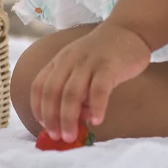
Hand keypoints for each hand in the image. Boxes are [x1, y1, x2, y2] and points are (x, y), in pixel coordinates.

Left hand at [31, 22, 151, 141]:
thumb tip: (74, 120)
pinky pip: (98, 90)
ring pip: (71, 93)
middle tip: (58, 137)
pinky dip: (95, 108)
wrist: (128, 29)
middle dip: (52, 118)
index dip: (38, 108)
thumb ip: (74, 89)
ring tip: (72, 135)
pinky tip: (97, 120)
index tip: (44, 126)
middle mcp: (70, 59)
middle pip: (52, 91)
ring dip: (68, 118)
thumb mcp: (81, 65)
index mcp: (60, 60)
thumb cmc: (103, 52)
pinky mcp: (109, 66)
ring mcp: (89, 61)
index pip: (39, 85)